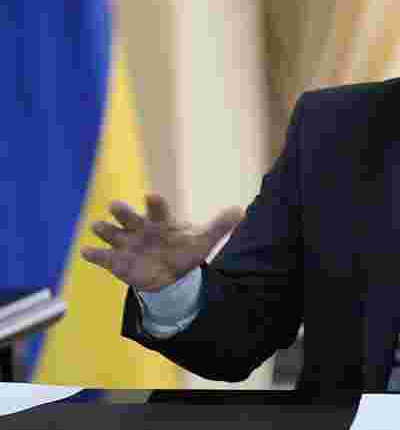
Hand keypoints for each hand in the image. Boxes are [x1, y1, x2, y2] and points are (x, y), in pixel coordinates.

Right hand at [82, 193, 243, 291]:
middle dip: (123, 213)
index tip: (151, 196)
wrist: (169, 275)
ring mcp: (127, 244)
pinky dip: (95, 254)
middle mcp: (141, 229)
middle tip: (115, 206)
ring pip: (113, 234)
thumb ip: (219, 226)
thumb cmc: (184, 252)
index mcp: (161, 222)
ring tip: (97, 226)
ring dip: (105, 230)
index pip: (158, 209)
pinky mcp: (117, 261)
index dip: (155, 203)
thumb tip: (240, 210)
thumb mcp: (203, 241)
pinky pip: (104, 257)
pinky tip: (86, 252)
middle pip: (130, 218)